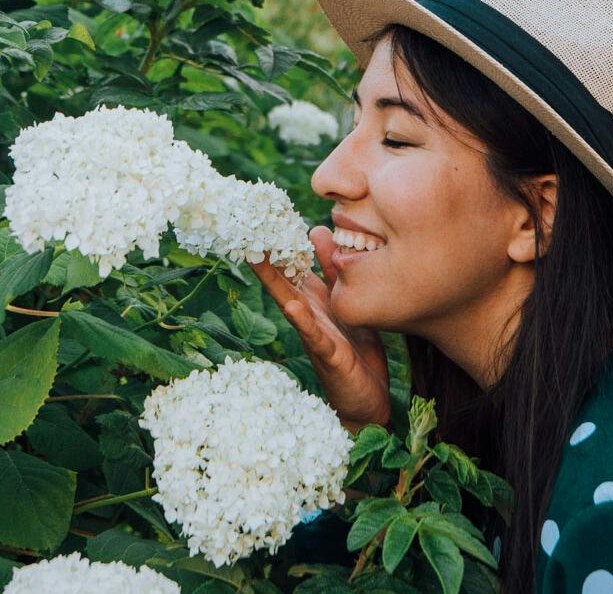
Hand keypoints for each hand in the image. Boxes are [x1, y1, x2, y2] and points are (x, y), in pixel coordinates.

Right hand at [252, 225, 391, 431]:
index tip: (261, 214)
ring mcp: (316, 335)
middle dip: (264, 256)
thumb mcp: (346, 301)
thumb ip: (332, 270)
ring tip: (258, 259)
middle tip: (244, 227)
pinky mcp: (329, 355)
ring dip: (274, 283)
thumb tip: (316, 229)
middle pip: (282, 280)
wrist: (368, 399)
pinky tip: (293, 307)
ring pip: (291, 304)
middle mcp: (309, 314)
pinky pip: (315, 335)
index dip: (277, 242)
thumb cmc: (356, 351)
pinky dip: (303, 321)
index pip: (290, 266)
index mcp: (313, 299)